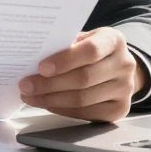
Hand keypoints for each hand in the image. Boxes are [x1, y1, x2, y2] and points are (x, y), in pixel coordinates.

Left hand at [18, 28, 146, 122]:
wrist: (118, 67)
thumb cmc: (93, 49)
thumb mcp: (84, 38)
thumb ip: (65, 44)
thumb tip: (33, 56)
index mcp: (114, 41)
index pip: (91, 50)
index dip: (65, 60)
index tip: (41, 67)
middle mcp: (124, 65)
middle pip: (84, 78)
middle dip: (50, 84)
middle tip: (26, 85)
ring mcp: (124, 89)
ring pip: (83, 99)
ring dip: (51, 99)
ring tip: (30, 96)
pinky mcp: (119, 110)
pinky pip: (85, 113)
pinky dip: (62, 110)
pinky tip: (47, 103)